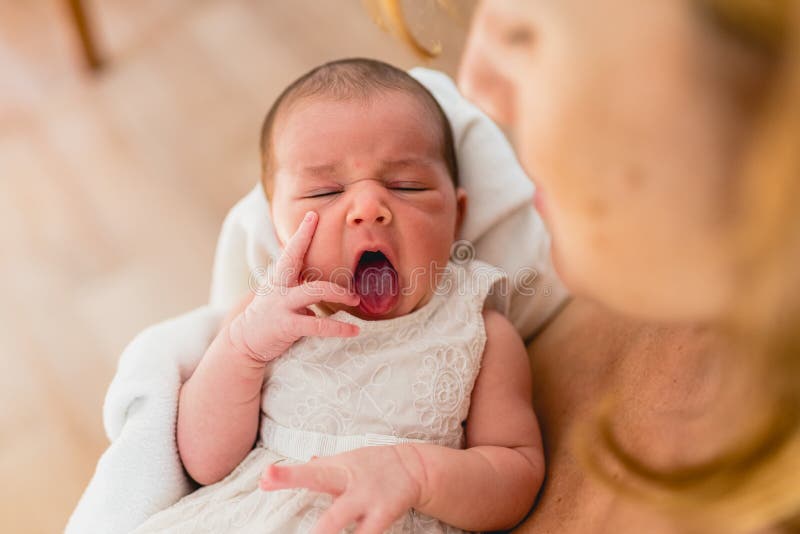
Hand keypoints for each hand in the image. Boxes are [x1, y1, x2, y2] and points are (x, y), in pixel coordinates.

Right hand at [228, 211, 359, 362]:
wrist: (243, 344)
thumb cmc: (267, 319)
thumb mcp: (280, 297)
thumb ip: (299, 288)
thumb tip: (324, 286)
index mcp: (279, 279)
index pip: (290, 252)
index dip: (302, 233)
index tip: (312, 215)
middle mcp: (279, 287)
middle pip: (294, 258)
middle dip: (307, 239)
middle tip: (331, 228)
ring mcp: (281, 305)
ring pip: (315, 291)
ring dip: (340, 293)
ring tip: (356, 299)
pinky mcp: (286, 326)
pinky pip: (318, 324)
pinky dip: (339, 327)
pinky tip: (354, 330)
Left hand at [259, 445, 426, 533]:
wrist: (414, 467)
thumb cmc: (371, 467)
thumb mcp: (344, 461)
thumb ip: (314, 469)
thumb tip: (277, 473)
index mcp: (336, 466)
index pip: (306, 469)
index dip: (285, 474)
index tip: (265, 476)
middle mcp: (347, 480)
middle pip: (316, 477)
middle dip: (292, 477)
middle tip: (267, 479)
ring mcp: (364, 499)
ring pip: (337, 516)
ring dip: (322, 529)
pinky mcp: (381, 516)